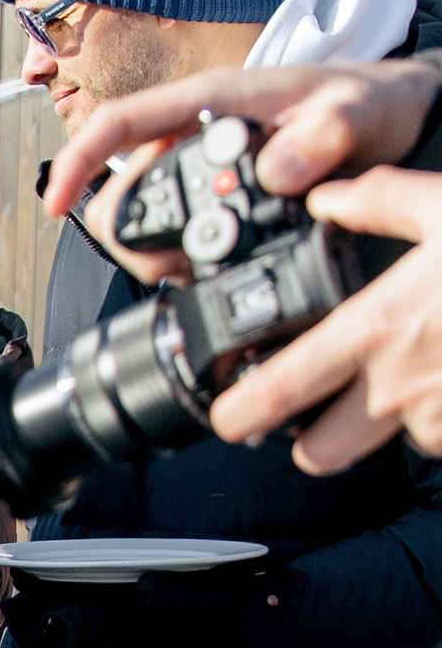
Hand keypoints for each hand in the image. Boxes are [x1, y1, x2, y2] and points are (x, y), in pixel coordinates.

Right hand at [52, 59, 441, 282]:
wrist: (394, 115)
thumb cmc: (369, 103)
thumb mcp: (358, 113)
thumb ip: (323, 137)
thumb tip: (276, 171)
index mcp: (211, 101)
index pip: (121, 125)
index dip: (77, 163)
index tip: (54, 205)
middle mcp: (193, 132)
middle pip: (123, 185)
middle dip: (130, 233)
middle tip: (168, 263)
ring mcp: (199, 165)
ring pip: (144, 213)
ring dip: (157, 249)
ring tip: (196, 267)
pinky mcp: (212, 192)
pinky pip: (175, 226)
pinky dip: (181, 255)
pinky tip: (206, 267)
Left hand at [208, 167, 441, 471]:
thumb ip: (379, 201)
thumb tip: (327, 194)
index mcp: (378, 328)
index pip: (279, 393)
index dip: (238, 414)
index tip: (225, 416)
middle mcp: (402, 384)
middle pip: (320, 453)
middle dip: (310, 441)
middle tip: (314, 412)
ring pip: (387, 447)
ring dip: (385, 428)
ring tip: (404, 382)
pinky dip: (439, 421)